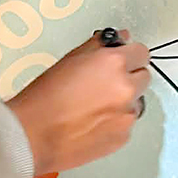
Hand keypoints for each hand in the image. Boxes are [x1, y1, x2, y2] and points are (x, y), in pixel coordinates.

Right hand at [8, 31, 149, 174]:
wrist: (33, 136)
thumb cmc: (45, 96)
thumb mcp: (71, 59)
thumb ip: (100, 46)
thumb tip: (120, 39)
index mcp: (114, 63)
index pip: (142, 52)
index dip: (130, 56)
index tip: (122, 61)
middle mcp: (126, 88)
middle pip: (144, 77)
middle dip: (129, 78)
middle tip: (105, 85)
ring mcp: (127, 115)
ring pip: (136, 102)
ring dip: (123, 102)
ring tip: (95, 108)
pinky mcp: (123, 137)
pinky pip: (127, 124)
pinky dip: (116, 122)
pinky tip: (92, 124)